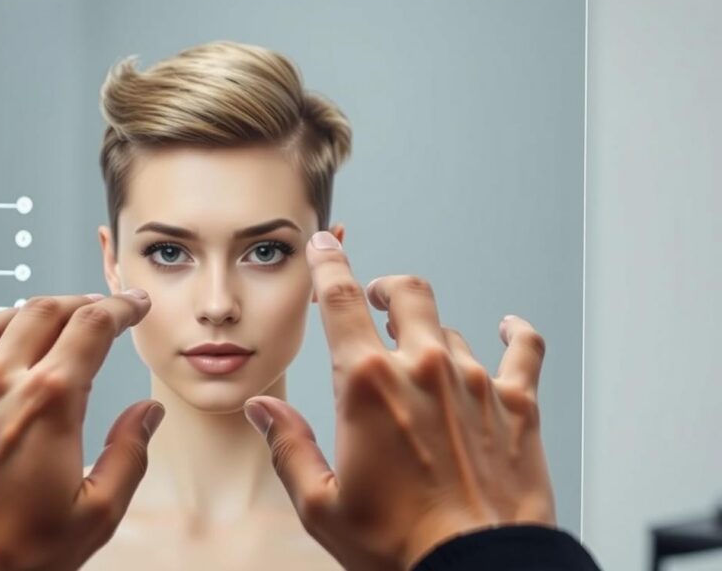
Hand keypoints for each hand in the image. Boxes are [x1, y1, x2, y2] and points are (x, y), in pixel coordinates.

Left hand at [0, 291, 164, 570]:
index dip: (119, 308)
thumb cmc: (6, 558)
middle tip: (91, 309)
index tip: (130, 306)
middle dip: (74, 303)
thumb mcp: (93, 517)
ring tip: (31, 323)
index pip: (92, 326)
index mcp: (46, 401)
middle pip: (39, 312)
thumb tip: (146, 415)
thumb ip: (128, 456)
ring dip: (15, 316)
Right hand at [243, 232, 555, 570]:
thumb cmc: (399, 547)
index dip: (330, 265)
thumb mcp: (321, 504)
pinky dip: (515, 333)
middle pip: (405, 293)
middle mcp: (422, 369)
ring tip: (424, 350)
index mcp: (367, 384)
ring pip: (452, 325)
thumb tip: (262, 410)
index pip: (341, 301)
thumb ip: (288, 446)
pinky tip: (509, 329)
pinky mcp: (517, 403)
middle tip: (375, 296)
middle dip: (385, 286)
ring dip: (432, 330)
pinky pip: (524, 347)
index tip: (326, 246)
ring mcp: (474, 382)